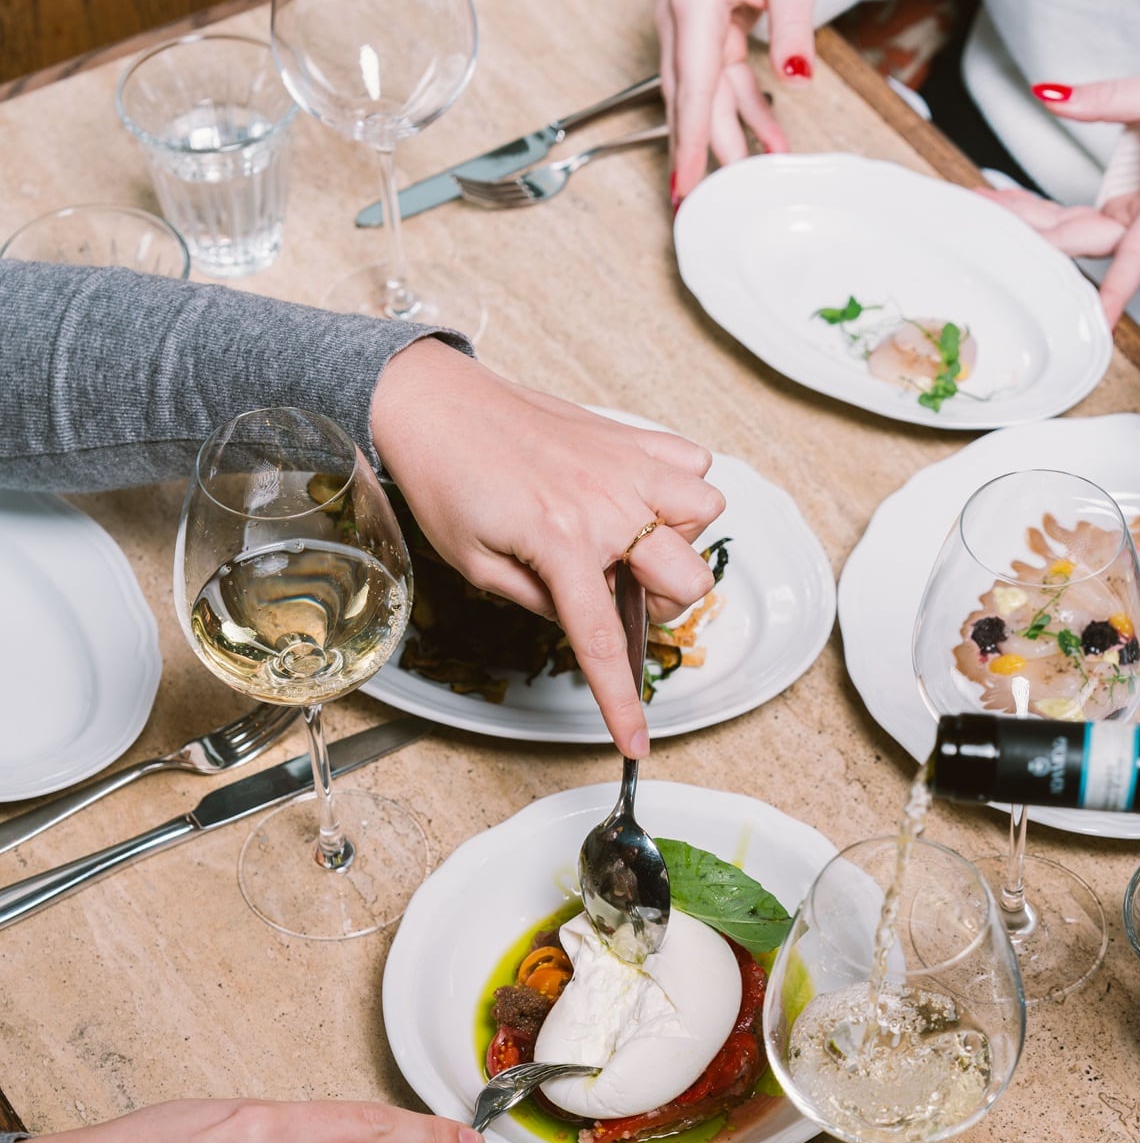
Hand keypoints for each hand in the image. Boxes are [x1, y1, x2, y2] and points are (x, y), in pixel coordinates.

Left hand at [370, 339, 724, 757]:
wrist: (432, 401)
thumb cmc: (443, 479)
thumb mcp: (474, 564)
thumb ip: (536, 600)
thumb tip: (579, 617)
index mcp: (560, 542)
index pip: (603, 640)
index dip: (621, 701)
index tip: (635, 741)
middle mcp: (605, 502)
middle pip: (687, 578)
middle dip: (666, 602)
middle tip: (625, 592)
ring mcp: (623, 463)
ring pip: (705, 512)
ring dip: (680, 538)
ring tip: (636, 538)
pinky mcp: (625, 435)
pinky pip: (691, 462)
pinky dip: (678, 486)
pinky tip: (640, 498)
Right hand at [654, 0, 817, 204]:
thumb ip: (794, 29)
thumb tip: (798, 79)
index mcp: (693, 5)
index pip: (693, 91)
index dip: (690, 145)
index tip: (683, 189)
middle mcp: (681, 17)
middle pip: (691, 102)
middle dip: (702, 153)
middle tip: (710, 205)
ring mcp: (689, 22)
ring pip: (707, 96)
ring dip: (732, 135)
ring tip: (757, 176)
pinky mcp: (706, 26)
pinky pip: (723, 80)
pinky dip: (745, 109)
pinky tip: (770, 138)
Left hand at [983, 71, 1139, 326]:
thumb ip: (1109, 99)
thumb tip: (1051, 96)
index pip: (1135, 258)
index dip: (1113, 292)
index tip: (1095, 325)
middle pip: (1078, 242)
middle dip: (1028, 232)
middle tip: (983, 216)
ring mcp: (1122, 229)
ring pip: (1063, 235)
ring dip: (1020, 222)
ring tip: (978, 205)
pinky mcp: (1108, 222)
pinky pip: (1062, 224)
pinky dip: (1031, 213)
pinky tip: (998, 204)